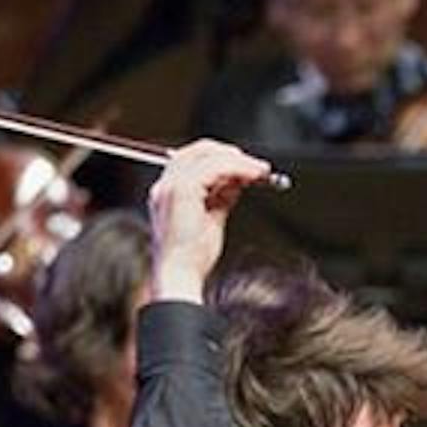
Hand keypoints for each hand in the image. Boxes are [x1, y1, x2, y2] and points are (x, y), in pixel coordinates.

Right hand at [146, 139, 271, 302]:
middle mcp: (165, 185)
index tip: (247, 168)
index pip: (194, 161)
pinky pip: (215, 167)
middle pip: (199, 150)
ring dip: (240, 161)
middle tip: (258, 167)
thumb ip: (221, 198)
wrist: (179, 276)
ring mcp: (171, 185)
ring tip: (261, 171)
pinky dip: (238, 168)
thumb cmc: (192, 258)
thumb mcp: (211, 220)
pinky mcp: (183, 189)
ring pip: (208, 155)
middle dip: (231, 154)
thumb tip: (237, 182)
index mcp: (168, 192)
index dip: (222, 159)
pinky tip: (254, 176)